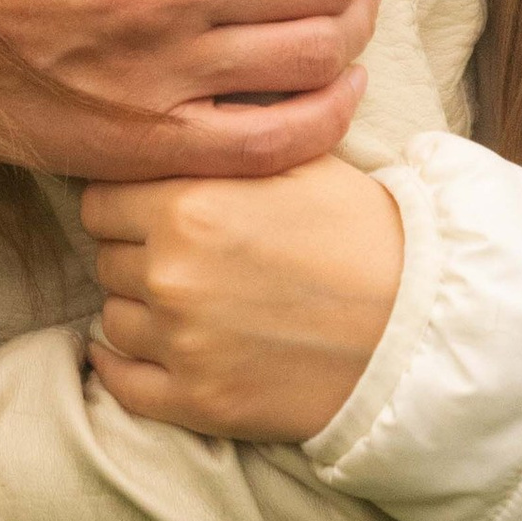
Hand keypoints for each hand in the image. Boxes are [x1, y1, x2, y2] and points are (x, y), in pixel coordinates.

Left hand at [81, 157, 406, 441]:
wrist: (421, 322)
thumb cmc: (362, 231)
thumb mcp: (293, 159)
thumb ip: (219, 144)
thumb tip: (170, 118)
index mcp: (187, 204)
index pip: (100, 199)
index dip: (126, 201)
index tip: (150, 209)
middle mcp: (171, 273)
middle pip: (106, 258)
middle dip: (136, 253)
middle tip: (182, 256)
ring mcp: (182, 343)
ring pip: (114, 318)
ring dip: (139, 309)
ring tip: (187, 301)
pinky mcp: (199, 402)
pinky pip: (122, 384)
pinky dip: (118, 368)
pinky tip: (132, 354)